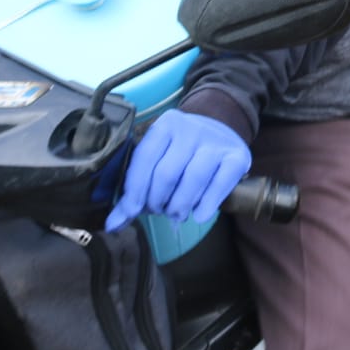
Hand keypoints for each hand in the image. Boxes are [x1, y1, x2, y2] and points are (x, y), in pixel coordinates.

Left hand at [106, 112, 251, 231]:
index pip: (144, 159)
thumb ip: (135, 192)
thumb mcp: (158, 161)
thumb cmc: (183, 153)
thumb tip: (113, 225)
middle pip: (166, 174)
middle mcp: (191, 128)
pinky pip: (217, 187)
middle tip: (159, 210)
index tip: (132, 211)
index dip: (135, 191)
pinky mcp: (237, 157)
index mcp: (166, 124)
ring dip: (180, 207)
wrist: (223, 133)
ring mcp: (216, 141)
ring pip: (192, 181)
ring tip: (177, 213)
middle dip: (158, 201)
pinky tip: (199, 214)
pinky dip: (205, 207)